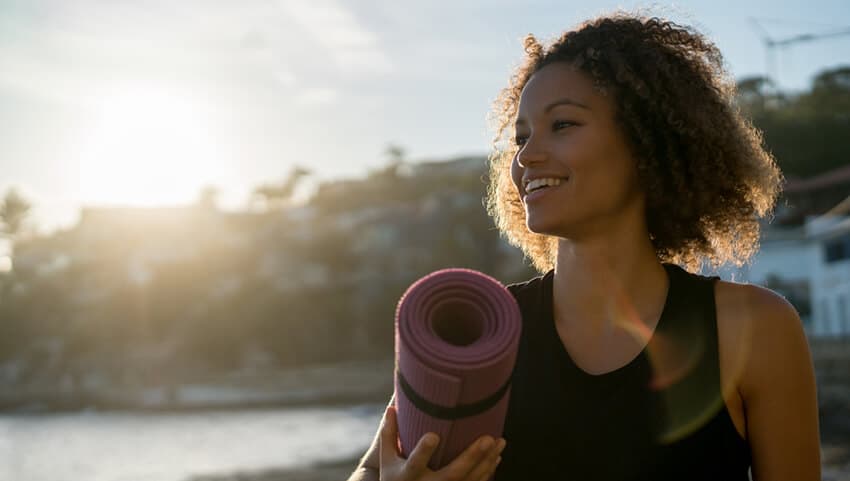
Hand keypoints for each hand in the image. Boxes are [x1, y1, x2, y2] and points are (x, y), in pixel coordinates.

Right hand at [378, 405, 505, 480]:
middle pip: (452, 474)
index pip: (415, 463)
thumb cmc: (394, 478)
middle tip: (487, 439)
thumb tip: (392, 406)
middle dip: (471, 457)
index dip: (424, 451)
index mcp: (407, 475)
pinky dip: (487, 472)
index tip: (434, 435)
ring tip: (499, 442)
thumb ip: (389, 434)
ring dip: (486, 462)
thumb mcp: (387, 459)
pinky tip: (496, 457)